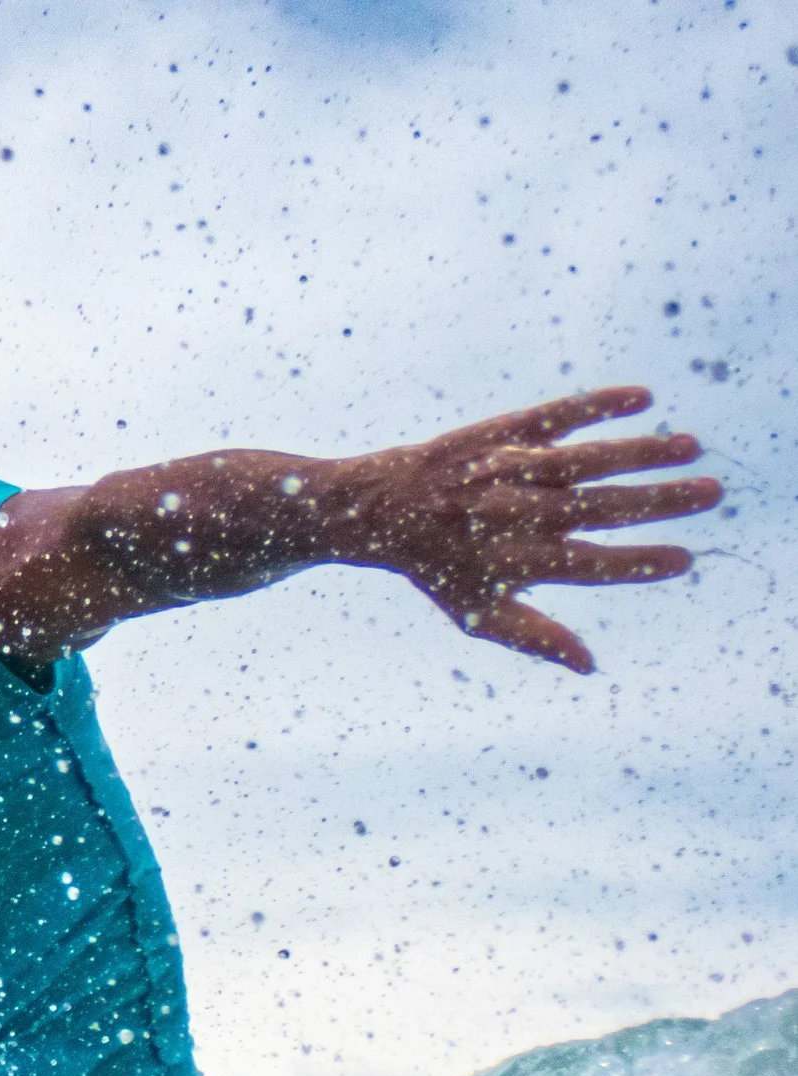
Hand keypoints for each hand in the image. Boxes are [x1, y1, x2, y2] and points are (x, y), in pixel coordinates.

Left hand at [324, 386, 720, 673]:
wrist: (375, 512)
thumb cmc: (439, 568)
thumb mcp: (477, 613)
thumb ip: (535, 637)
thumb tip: (591, 666)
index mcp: (513, 563)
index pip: (587, 566)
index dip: (636, 564)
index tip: (685, 559)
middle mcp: (511, 516)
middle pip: (597, 509)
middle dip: (657, 502)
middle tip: (711, 493)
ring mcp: (505, 472)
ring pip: (582, 461)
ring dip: (639, 452)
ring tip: (690, 447)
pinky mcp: (499, 435)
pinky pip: (553, 416)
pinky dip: (595, 405)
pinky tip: (641, 399)